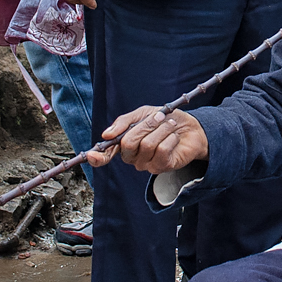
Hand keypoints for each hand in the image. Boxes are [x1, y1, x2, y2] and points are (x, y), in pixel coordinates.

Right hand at [92, 105, 208, 172]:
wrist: (191, 126)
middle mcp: (133, 158)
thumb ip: (124, 122)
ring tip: (170, 124)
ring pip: (147, 145)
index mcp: (124, 145)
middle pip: (129, 143)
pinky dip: (170, 138)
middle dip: (145, 126)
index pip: (106, 155)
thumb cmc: (165, 120)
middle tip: (160, 116)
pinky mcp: (162, 167)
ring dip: (161, 129)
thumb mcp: (142, 114)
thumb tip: (106, 135)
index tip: (91, 155)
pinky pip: (161, 151)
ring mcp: (147, 164)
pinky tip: (174, 137)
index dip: (98, 157)